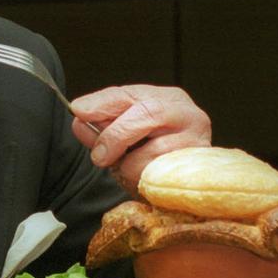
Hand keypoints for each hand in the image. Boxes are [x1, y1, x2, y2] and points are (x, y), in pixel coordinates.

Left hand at [70, 84, 210, 191]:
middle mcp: (188, 114)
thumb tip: (79, 121)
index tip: (79, 111)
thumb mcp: (122, 133)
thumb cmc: (151, 153)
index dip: (103, 103)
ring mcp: (197, 141)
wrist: (185, 183)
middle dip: (115, 136)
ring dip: (130, 166)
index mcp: (167, 99)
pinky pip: (159, 176)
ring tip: (131, 169)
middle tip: (99, 156)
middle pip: (147, 113)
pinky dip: (143, 181)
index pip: (130, 94)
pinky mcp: (197, 170)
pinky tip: (144, 179)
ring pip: (153, 150)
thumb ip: (99, 126)